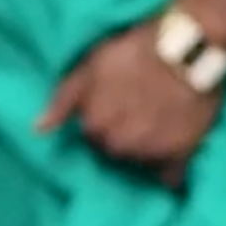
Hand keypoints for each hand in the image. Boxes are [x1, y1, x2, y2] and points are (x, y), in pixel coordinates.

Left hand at [38, 23, 220, 187]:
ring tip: (158, 120)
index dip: (105, 119)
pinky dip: (170, 171)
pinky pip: (170, 177)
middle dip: (123, 135)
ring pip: (140, 162)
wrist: (186, 47)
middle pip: (115, 150)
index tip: (118, 103)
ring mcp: (150, 152)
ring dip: (144, 148)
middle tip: (139, 109)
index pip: (92, 136)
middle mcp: (119, 145)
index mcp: (95, 125)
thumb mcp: (90, 66)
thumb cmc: (133, 50)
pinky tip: (174, 150)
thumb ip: (63, 100)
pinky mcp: (181, 154)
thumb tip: (38, 130)